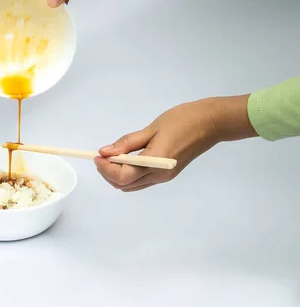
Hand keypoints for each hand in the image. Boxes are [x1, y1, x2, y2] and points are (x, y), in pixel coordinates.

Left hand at [94, 95, 256, 191]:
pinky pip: (140, 181)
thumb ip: (127, 142)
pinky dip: (127, 174)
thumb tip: (105, 152)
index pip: (122, 176)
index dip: (105, 168)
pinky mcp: (167, 174)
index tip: (96, 155)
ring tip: (111, 155)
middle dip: (107, 172)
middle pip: (124, 184)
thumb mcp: (151, 129)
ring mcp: (164, 177)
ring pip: (131, 186)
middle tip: (101, 155)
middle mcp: (159, 176)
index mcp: (155, 164)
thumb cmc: (181, 121)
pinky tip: (125, 159)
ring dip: (116, 174)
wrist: (209, 123)